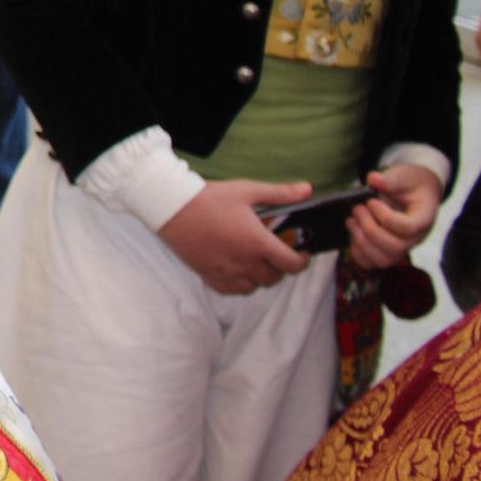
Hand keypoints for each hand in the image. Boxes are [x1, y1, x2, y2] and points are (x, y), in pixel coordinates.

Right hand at [158, 178, 313, 294]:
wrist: (172, 208)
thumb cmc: (210, 198)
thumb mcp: (246, 191)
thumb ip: (280, 193)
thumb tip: (308, 189)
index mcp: (258, 244)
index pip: (292, 264)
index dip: (302, 260)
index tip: (301, 252)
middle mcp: (245, 263)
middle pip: (274, 277)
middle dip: (281, 267)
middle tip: (277, 253)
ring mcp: (226, 272)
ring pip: (255, 286)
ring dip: (260, 277)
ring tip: (256, 261)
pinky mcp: (209, 275)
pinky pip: (232, 290)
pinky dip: (240, 284)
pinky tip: (237, 269)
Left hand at [348, 164, 445, 269]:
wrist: (416, 192)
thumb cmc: (410, 184)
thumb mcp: (404, 176)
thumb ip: (391, 179)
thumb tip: (373, 180)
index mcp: (423, 219)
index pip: (406, 227)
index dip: (384, 216)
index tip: (371, 201)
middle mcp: (415, 238)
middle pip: (394, 247)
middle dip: (369, 229)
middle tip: (357, 209)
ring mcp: (402, 247)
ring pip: (383, 259)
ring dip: (361, 241)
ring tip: (351, 220)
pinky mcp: (387, 251)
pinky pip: (372, 263)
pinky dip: (358, 252)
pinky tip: (352, 231)